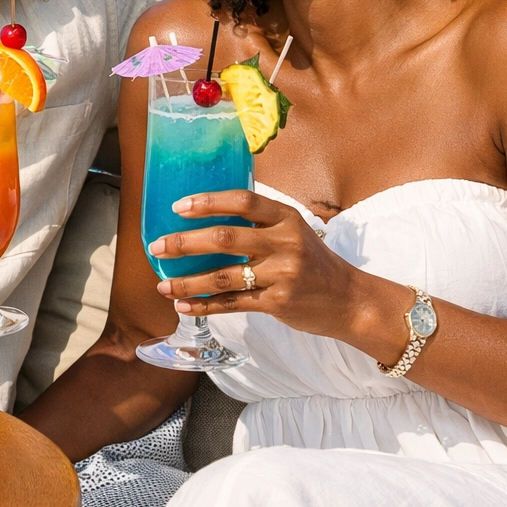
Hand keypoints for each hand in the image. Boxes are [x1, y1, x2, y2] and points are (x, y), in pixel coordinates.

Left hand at [148, 189, 359, 336]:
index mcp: (286, 217)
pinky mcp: (278, 302)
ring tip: (162, 284)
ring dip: (187, 280)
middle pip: (225, 238)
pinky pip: (233, 303)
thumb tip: (208, 218)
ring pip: (224, 276)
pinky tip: (183, 305)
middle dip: (184, 243)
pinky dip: (204, 306)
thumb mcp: (294, 232)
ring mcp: (282, 273)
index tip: (178, 207)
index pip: (243, 200)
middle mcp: (285, 242)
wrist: (349, 300)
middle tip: (157, 247)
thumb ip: (261, 224)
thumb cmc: (314, 263)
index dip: (208, 202)